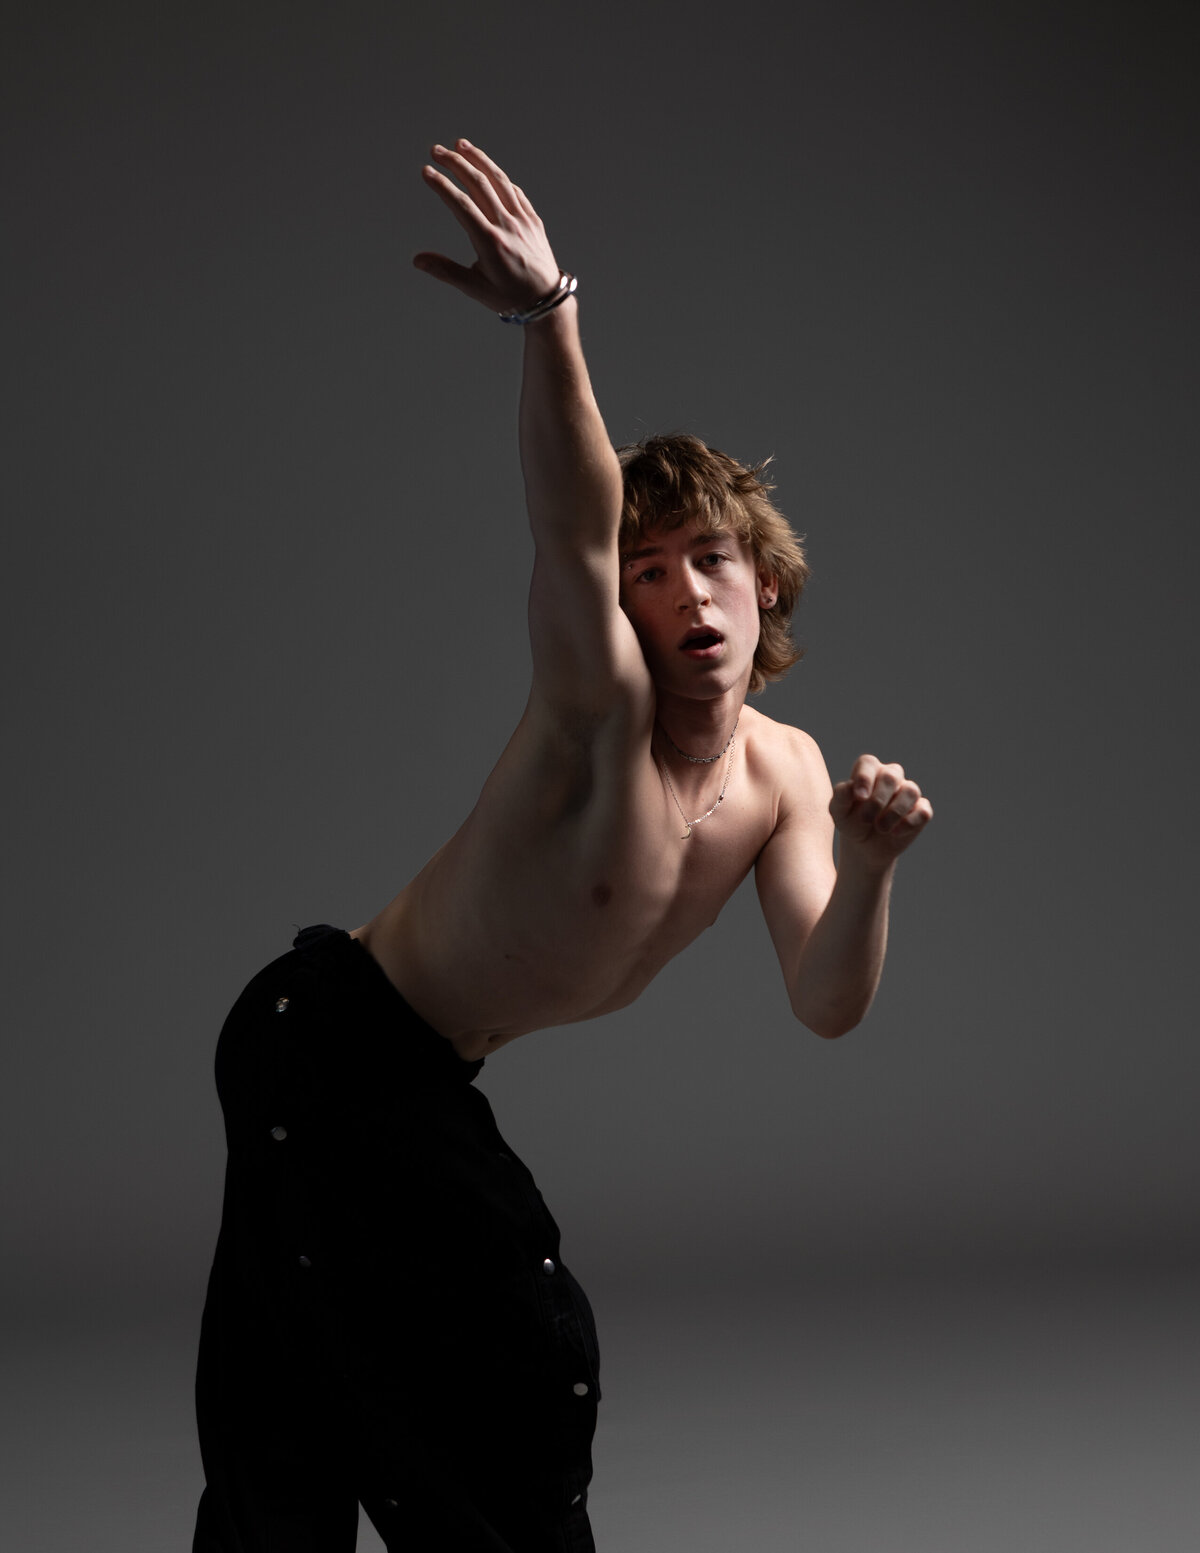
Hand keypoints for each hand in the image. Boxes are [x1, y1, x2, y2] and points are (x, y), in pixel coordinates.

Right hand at [414, 139, 562, 314]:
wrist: (546, 301)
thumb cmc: (508, 296)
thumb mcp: (474, 288)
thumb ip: (445, 271)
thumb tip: (417, 260)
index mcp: (490, 242)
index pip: (462, 205)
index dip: (442, 186)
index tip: (426, 171)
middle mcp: (507, 226)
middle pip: (479, 184)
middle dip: (456, 163)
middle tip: (436, 151)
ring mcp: (522, 220)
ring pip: (499, 180)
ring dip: (478, 159)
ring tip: (460, 145)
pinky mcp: (533, 219)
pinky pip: (514, 191)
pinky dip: (498, 176)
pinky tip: (487, 169)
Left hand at [830, 755, 932, 869]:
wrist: (865, 845)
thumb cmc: (851, 821)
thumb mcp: (839, 812)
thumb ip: (841, 796)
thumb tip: (850, 786)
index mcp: (868, 771)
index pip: (868, 763)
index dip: (864, 778)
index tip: (859, 797)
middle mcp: (890, 776)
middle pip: (891, 775)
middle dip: (878, 800)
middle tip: (866, 819)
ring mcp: (907, 792)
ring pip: (910, 791)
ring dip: (894, 812)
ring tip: (881, 828)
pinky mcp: (921, 810)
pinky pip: (923, 811)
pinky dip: (910, 822)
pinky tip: (895, 832)